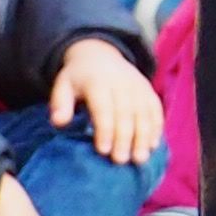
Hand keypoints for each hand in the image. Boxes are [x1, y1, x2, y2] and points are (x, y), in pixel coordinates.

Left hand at [51, 35, 163, 168]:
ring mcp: (137, 85)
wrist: (100, 55)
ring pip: (143, 112)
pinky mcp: (148, 89)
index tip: (103, 151)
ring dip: (143, 136)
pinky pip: (155, 108)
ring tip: (140, 159)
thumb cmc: (79, 79)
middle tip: (120, 161)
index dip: (104, 129)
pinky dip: (156, 127)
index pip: (103, 107)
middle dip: (124, 138)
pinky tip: (153, 145)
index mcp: (97, 81)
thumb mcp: (63, 85)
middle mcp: (121, 81)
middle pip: (125, 112)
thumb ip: (60, 103)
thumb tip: (58, 122)